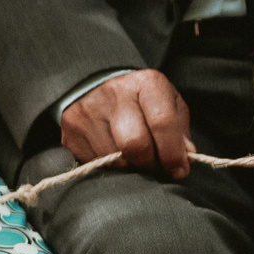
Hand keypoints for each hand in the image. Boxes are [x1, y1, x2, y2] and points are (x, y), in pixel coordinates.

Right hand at [58, 69, 190, 176]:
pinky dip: (109, 165)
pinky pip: (94, 162)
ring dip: (129, 165)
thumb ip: (179, 130)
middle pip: (134, 144)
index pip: (162, 123)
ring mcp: (87, 112)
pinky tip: (115, 154)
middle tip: (155, 165)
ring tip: (135, 157)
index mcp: (144, 83)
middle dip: (149, 163)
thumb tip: (183, 158)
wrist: (95, 86)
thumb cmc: (142, 100)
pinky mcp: (70, 129)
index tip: (180, 170)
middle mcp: (113, 94)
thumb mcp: (168, 104)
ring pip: (114, 158)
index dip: (173, 153)